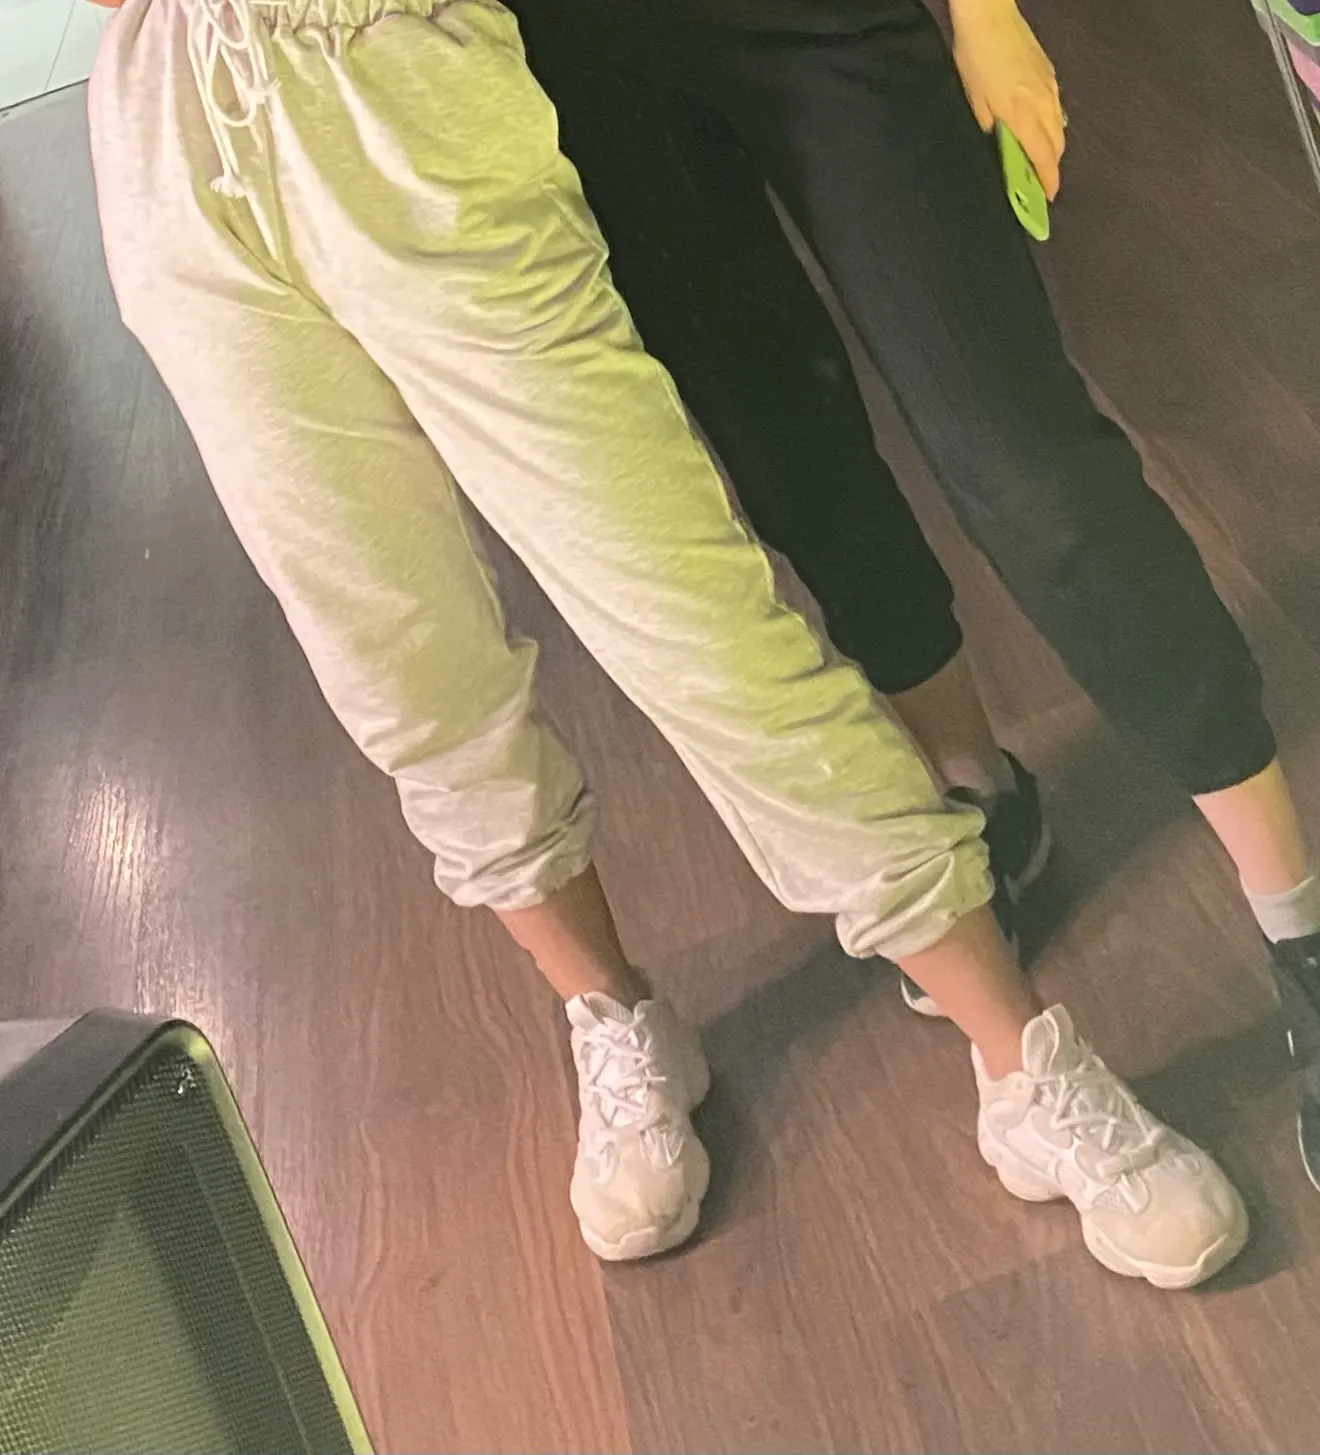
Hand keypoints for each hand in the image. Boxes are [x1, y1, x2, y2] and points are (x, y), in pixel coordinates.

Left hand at [949, 0, 1064, 198]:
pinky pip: (1057, 108)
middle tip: (1041, 184)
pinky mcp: (1049, 73)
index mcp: (1022, 115)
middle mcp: (1043, 104)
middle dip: (1051, 168)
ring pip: (1059, 127)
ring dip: (1053, 147)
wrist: (989, 14)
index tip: (1048, 198)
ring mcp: (1050, 87)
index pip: (1043, 157)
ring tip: (1042, 161)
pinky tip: (1044, 128)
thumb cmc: (975, 58)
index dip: (1048, 180)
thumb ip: (991, 129)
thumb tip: (1002, 149)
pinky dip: (1054, 125)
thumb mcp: (975, 102)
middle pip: (1056, 145)